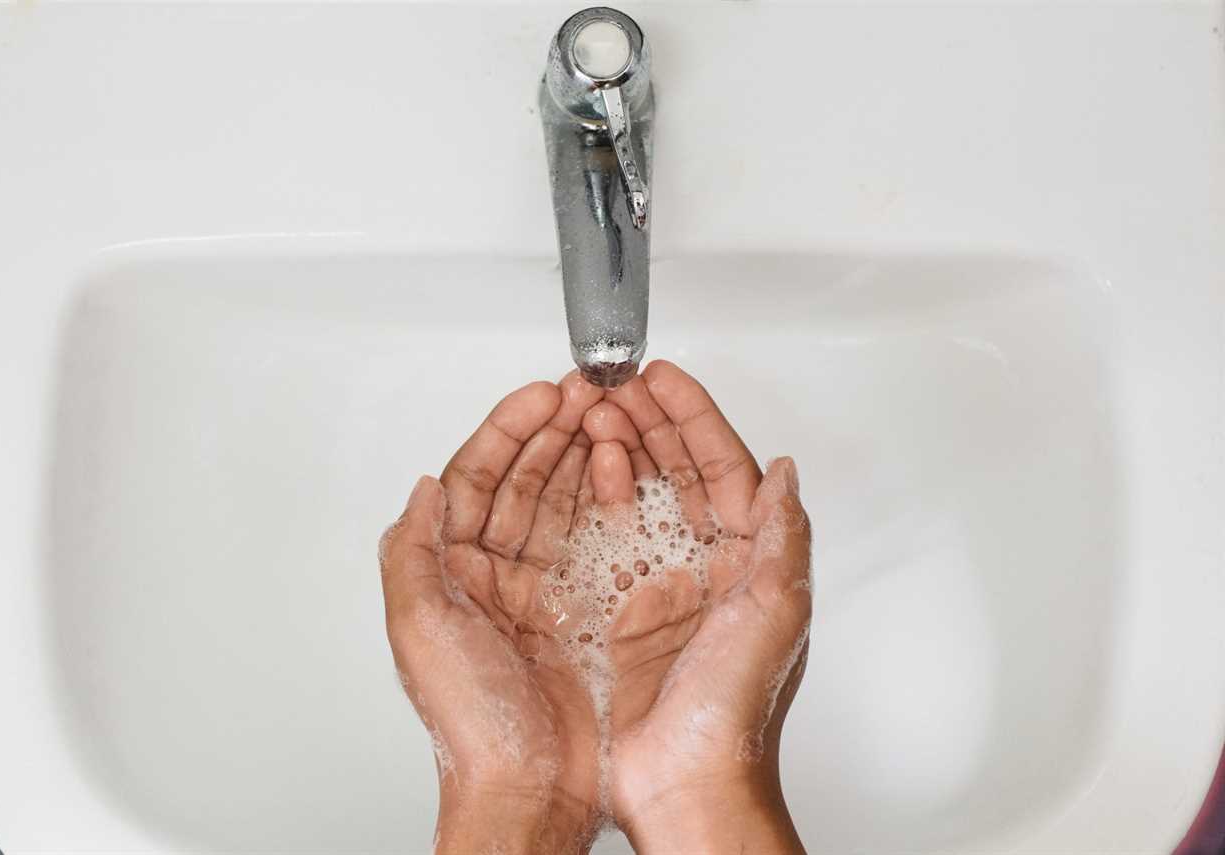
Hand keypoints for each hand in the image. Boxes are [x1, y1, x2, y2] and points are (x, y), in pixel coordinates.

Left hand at [380, 374, 606, 853]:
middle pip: (521, 480)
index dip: (506, 431)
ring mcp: (541, 592)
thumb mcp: (420, 629)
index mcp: (450, 574)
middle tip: (583, 394)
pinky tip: (623, 472)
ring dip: (580, 454)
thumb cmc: (474, 725)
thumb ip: (414, 551)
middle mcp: (493, 577)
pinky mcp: (584, 611)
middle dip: (550, 431)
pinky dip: (609, 500)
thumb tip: (423, 487)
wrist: (534, 790)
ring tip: (605, 417)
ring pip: (560, 501)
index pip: (474, 479)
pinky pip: (595, 539)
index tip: (539, 397)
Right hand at [583, 360, 812, 853]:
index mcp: (752, 559)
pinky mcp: (622, 608)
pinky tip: (582, 472)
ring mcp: (664, 583)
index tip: (662, 378)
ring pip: (642, 492)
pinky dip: (595, 494)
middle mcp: (710, 565)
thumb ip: (783, 536)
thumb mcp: (774, 613)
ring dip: (620, 447)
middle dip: (649, 420)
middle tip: (616, 386)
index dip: (694, 415)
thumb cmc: (731, 712)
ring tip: (594, 414)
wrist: (684, 780)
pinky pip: (605, 532)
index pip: (725, 465)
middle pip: (680, 468)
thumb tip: (789, 472)